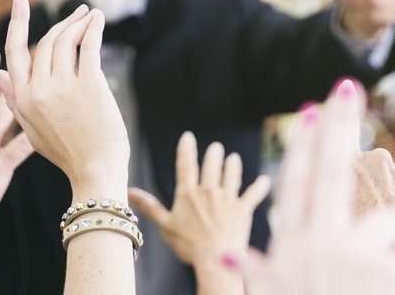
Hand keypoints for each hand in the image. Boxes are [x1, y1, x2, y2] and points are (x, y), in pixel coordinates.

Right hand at [0, 0, 129, 199]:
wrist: (95, 173)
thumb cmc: (68, 153)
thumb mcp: (32, 129)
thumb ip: (13, 100)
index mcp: (22, 100)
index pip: (15, 51)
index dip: (18, 21)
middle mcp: (38, 90)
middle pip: (46, 42)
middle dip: (62, 22)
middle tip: (78, 11)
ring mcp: (63, 87)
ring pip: (66, 41)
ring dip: (79, 22)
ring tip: (90, 16)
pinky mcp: (89, 85)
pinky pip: (88, 46)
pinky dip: (94, 28)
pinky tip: (98, 20)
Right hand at [128, 132, 270, 266]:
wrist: (214, 258)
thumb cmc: (188, 245)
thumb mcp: (164, 225)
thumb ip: (150, 206)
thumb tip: (129, 192)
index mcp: (188, 194)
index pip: (186, 166)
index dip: (186, 149)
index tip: (188, 136)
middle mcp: (208, 191)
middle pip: (211, 167)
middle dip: (214, 154)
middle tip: (216, 147)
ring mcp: (227, 199)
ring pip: (232, 176)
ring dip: (233, 165)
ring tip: (233, 158)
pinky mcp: (243, 209)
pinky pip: (254, 194)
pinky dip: (260, 186)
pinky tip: (264, 180)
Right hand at [238, 80, 394, 294]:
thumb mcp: (269, 293)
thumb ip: (252, 269)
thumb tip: (225, 252)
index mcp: (289, 247)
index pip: (296, 184)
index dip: (305, 145)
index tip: (313, 110)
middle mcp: (316, 244)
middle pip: (333, 173)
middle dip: (341, 126)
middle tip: (348, 85)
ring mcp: (352, 256)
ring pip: (385, 222)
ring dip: (386, 241)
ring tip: (372, 275)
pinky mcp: (386, 272)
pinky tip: (394, 290)